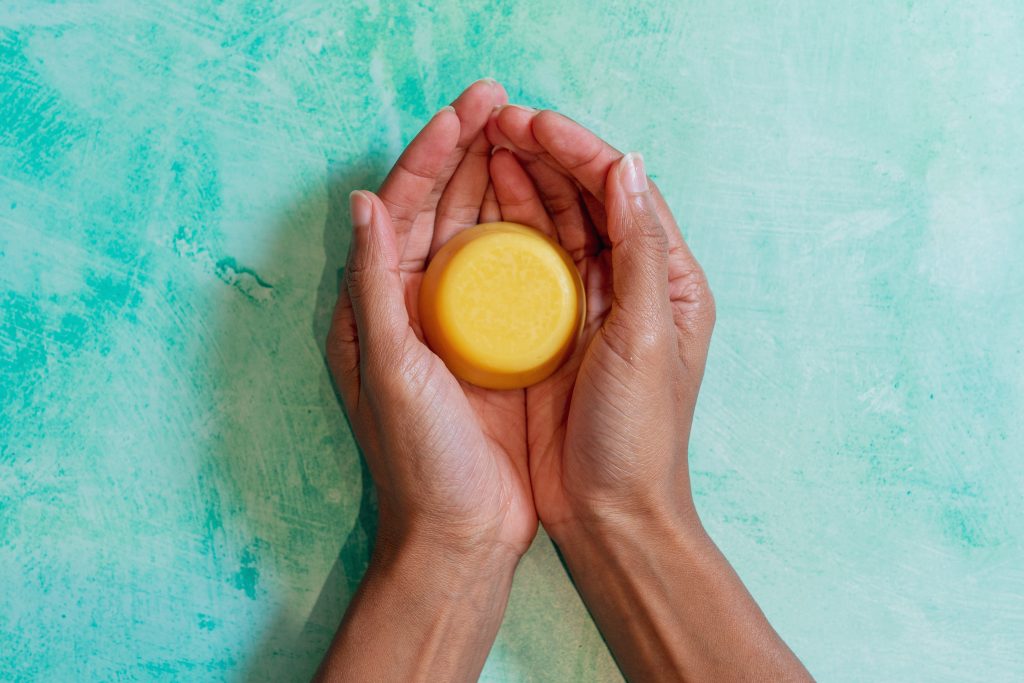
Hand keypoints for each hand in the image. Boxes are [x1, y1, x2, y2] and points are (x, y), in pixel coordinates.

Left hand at [326, 80, 536, 561]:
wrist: (464, 534)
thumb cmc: (420, 462)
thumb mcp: (392, 372)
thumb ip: (374, 287)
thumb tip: (361, 201)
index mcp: (379, 305)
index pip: (401, 207)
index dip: (432, 152)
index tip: (468, 107)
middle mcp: (415, 305)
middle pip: (441, 208)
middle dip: (468, 152)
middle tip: (503, 101)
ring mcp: (460, 322)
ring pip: (479, 232)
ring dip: (500, 181)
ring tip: (528, 134)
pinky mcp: (499, 344)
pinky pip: (515, 272)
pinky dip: (530, 233)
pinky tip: (554, 204)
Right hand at [484, 107, 714, 540]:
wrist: (609, 513)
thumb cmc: (639, 435)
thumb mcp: (646, 339)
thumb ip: (638, 252)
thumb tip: (626, 166)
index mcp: (667, 279)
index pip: (623, 191)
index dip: (579, 149)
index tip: (531, 122)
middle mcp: (630, 283)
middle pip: (587, 199)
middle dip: (545, 155)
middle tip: (496, 121)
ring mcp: (588, 306)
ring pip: (554, 225)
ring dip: (523, 183)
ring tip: (484, 146)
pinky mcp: (551, 332)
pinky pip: (527, 267)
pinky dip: (506, 233)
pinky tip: (479, 208)